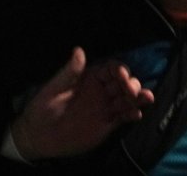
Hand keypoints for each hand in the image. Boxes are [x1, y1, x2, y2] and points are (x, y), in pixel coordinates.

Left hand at [11, 47, 153, 160]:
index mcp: (89, 78)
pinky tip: (137, 114)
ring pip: (127, 100)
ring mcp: (105, 108)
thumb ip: (70, 72)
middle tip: (132, 89)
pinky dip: (131, 115)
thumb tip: (79, 50)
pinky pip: (123, 118)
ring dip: (138, 98)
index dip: (118, 70)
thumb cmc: (42, 107)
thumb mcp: (54, 88)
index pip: (110, 70)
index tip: (121, 73)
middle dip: (131, 83)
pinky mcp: (107, 124)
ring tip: (148, 97)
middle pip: (122, 83)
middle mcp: (101, 91)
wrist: (38, 135)